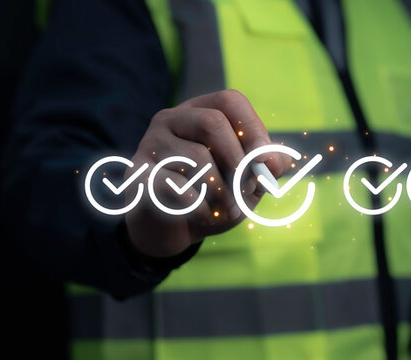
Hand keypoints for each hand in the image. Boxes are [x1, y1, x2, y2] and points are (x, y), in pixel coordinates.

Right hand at [125, 89, 290, 256]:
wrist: (176, 230)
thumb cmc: (217, 196)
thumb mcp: (249, 181)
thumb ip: (267, 167)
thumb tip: (272, 161)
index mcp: (201, 111)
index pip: (230, 101)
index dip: (254, 129)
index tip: (268, 164)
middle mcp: (171, 119)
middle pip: (212, 123)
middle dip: (239, 161)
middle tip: (248, 190)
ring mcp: (150, 144)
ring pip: (197, 157)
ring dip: (222, 191)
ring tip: (228, 209)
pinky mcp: (138, 174)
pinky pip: (175, 185)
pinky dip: (200, 206)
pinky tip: (203, 214)